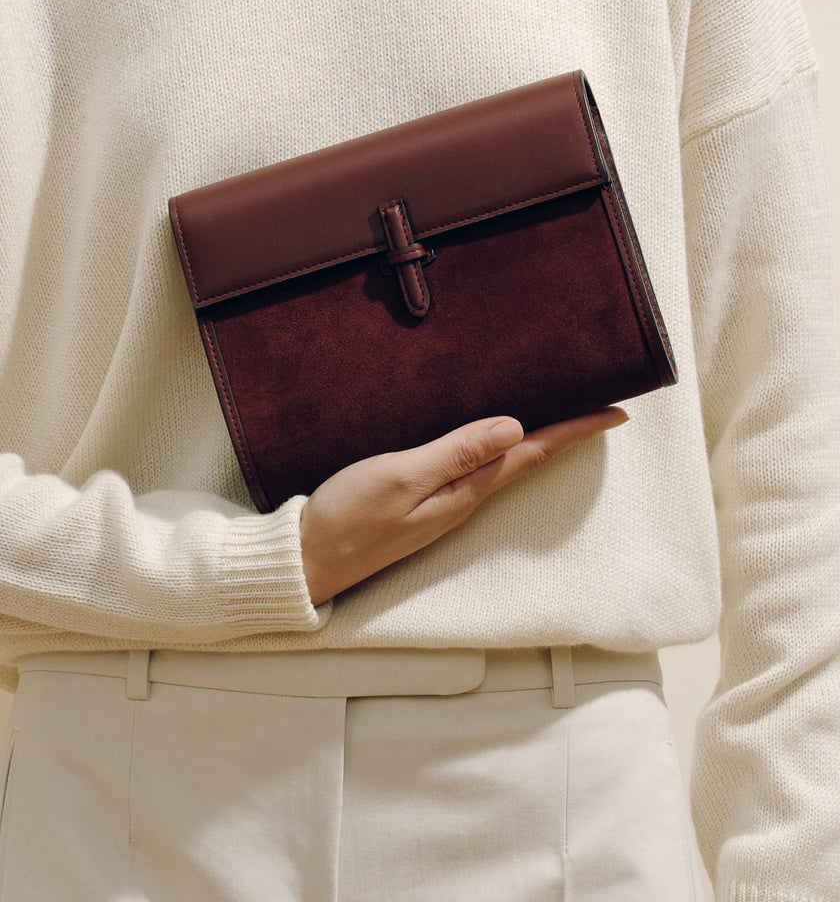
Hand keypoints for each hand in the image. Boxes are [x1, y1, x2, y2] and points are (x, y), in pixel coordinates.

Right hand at [298, 407, 628, 605]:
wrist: (305, 561)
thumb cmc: (347, 517)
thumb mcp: (402, 477)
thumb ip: (457, 452)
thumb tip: (517, 428)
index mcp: (464, 492)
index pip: (531, 454)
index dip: (574, 432)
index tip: (616, 413)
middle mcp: (462, 501)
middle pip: (526, 461)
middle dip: (565, 434)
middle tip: (598, 409)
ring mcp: (442, 505)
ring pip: (502, 466)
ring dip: (535, 441)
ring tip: (561, 418)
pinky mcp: (421, 504)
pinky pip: (473, 471)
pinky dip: (495, 450)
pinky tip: (493, 440)